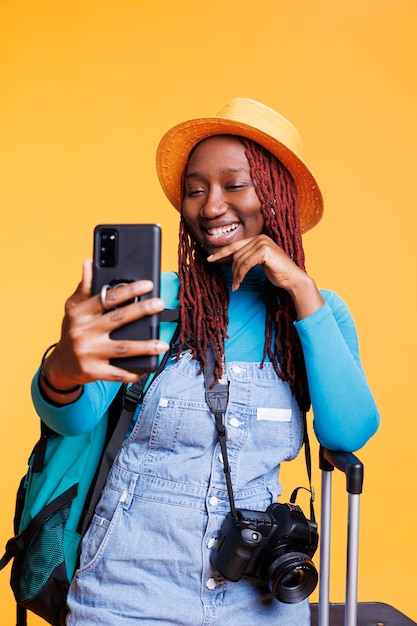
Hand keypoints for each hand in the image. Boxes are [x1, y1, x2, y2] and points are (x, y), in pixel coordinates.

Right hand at [41, 260, 168, 400]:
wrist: (61, 365)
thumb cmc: (72, 331)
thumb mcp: (73, 308)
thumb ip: (85, 288)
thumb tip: (88, 263)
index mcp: (81, 313)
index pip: (107, 298)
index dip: (129, 290)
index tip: (147, 285)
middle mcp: (84, 332)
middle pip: (118, 319)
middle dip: (142, 310)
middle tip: (160, 304)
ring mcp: (88, 353)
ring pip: (122, 349)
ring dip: (145, 347)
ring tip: (162, 344)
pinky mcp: (92, 371)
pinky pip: (117, 373)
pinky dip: (133, 372)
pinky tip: (147, 368)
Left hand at [207, 235, 324, 318]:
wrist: (293, 279)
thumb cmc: (277, 272)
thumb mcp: (259, 262)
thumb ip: (247, 257)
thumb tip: (230, 259)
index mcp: (258, 238)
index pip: (235, 245)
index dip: (221, 252)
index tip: (210, 259)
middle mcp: (260, 237)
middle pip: (236, 254)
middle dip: (231, 270)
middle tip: (232, 283)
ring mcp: (262, 243)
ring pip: (239, 260)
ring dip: (236, 275)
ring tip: (236, 286)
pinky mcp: (264, 251)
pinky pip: (245, 265)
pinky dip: (240, 276)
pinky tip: (239, 284)